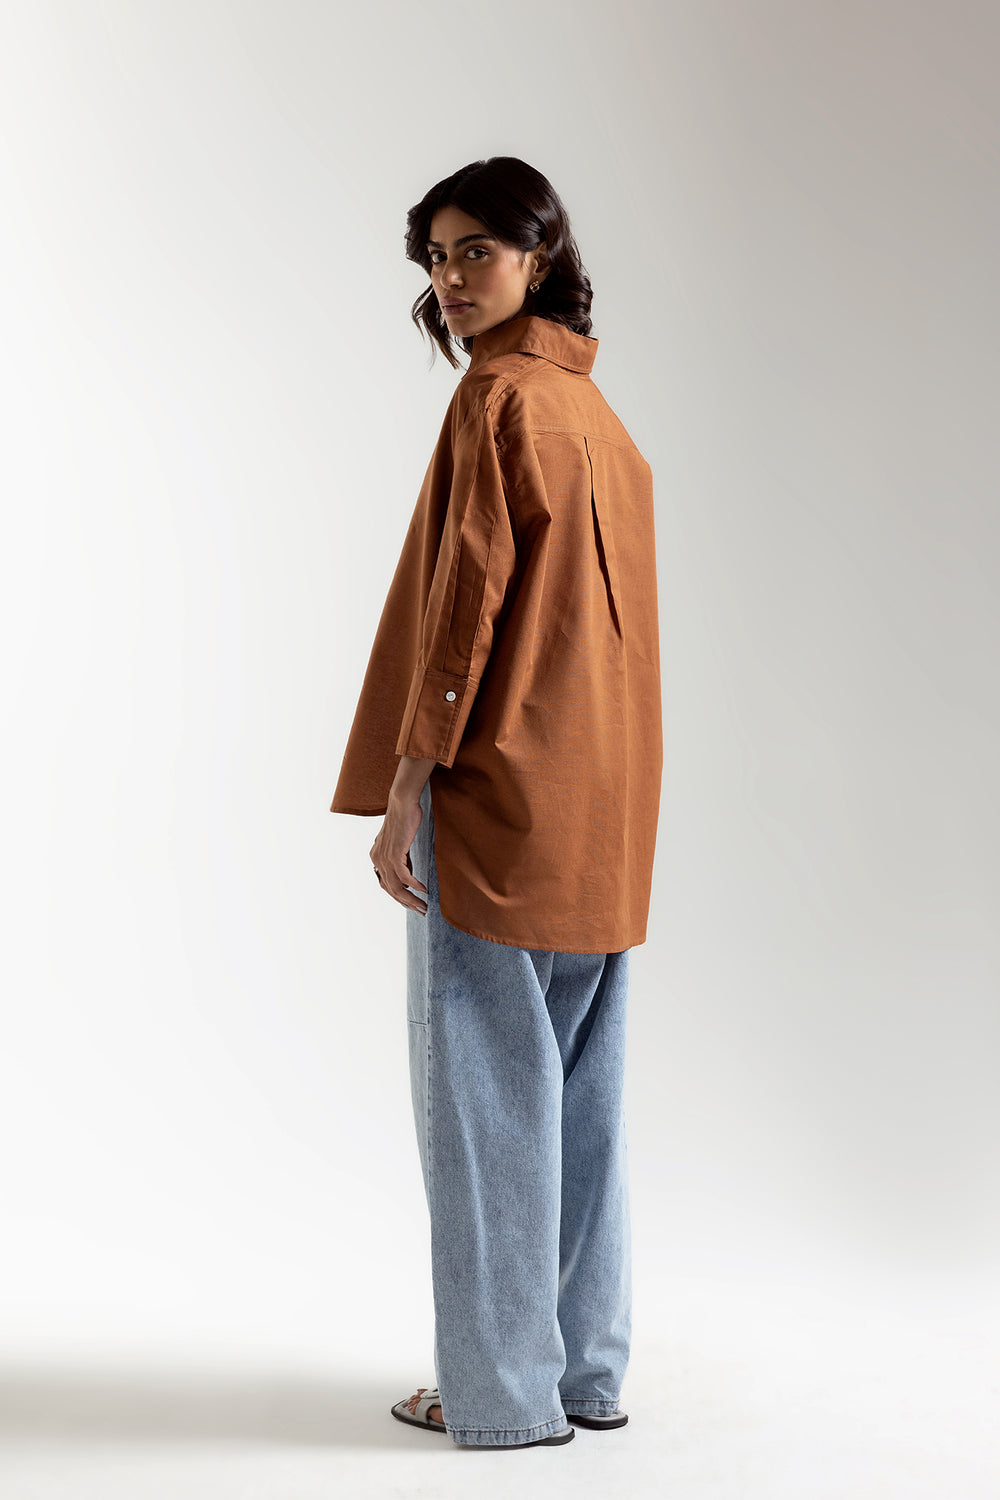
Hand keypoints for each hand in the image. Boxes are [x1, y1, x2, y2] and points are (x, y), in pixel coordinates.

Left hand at [369, 792, 428, 914]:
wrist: (402, 803)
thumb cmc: (404, 819)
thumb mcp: (399, 842)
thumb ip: (400, 858)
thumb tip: (408, 876)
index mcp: (376, 858)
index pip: (386, 885)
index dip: (400, 898)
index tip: (413, 905)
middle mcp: (377, 860)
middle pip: (391, 890)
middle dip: (407, 903)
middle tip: (421, 911)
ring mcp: (384, 858)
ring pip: (397, 887)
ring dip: (412, 899)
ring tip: (424, 906)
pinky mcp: (394, 854)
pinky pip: (405, 877)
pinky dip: (415, 885)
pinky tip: (424, 890)